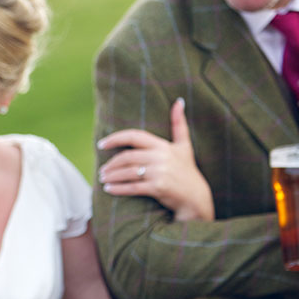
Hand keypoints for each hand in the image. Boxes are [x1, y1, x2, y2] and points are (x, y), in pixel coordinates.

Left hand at [97, 97, 214, 221]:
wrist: (196, 198)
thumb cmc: (187, 170)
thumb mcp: (184, 146)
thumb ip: (179, 124)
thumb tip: (179, 101)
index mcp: (163, 145)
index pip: (134, 136)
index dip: (115, 138)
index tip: (101, 143)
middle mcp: (161, 157)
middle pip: (127, 157)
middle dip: (111, 164)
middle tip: (102, 169)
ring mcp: (160, 172)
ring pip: (127, 172)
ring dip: (111, 176)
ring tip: (103, 178)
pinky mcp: (158, 187)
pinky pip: (132, 187)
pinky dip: (118, 188)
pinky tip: (108, 189)